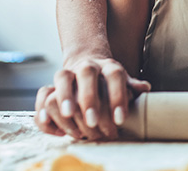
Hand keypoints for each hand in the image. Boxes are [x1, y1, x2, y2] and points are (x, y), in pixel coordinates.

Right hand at [33, 57, 150, 140]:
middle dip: (89, 98)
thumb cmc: (108, 80)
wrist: (87, 63)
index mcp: (108, 66)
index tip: (120, 119)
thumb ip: (132, 86)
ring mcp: (68, 73)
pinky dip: (42, 109)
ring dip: (64, 98)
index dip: (117, 96)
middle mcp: (87, 66)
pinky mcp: (51, 85)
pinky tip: (51, 124)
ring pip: (62, 78)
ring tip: (68, 116)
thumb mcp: (123, 81)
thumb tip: (145, 88)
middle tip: (92, 121)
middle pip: (87, 73)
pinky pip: (42, 93)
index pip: (115, 75)